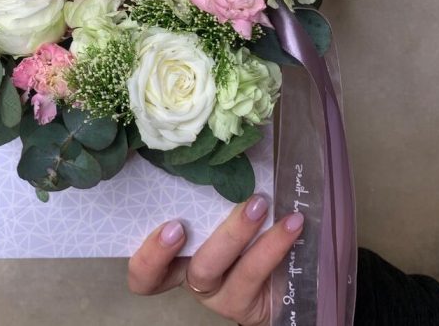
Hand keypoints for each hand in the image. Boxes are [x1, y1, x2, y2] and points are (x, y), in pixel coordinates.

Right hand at [127, 195, 303, 325]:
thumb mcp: (209, 208)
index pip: (145, 273)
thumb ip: (198, 188)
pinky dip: (275, 244)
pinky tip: (292, 222)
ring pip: (227, 271)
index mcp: (175, 260)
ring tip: (258, 203)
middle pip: (190, 271)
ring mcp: (226, 295)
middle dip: (183, 250)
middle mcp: (196, 280)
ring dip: (239, 234)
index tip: (169, 226)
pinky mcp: (254, 302)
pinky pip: (260, 274)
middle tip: (181, 224)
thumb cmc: (232, 224)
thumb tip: (200, 138)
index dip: (151, 257)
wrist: (280, 271)